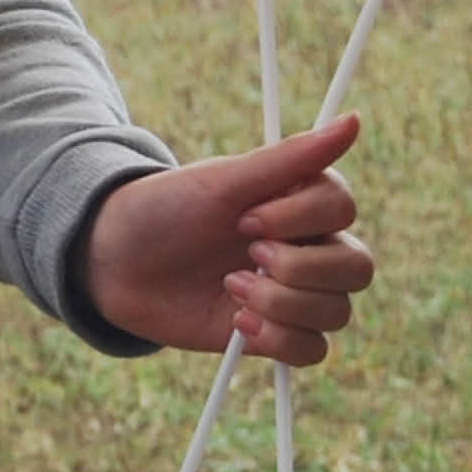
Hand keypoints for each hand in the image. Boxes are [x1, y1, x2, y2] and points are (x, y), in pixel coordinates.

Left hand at [81, 116, 374, 365]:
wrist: (114, 263)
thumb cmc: (164, 209)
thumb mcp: (222, 181)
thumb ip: (290, 158)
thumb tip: (353, 121)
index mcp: (300, 201)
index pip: (343, 209)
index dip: (299, 218)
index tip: (244, 218)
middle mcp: (307, 247)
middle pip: (357, 267)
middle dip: (299, 267)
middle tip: (246, 255)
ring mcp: (294, 293)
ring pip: (337, 311)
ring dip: (282, 303)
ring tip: (230, 289)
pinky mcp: (275, 332)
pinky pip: (313, 350)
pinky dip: (280, 339)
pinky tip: (238, 323)